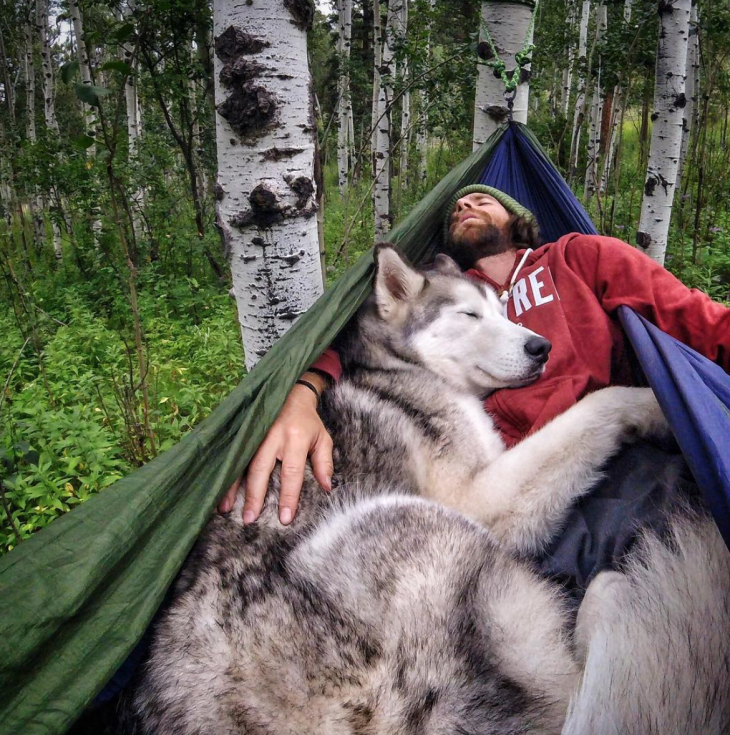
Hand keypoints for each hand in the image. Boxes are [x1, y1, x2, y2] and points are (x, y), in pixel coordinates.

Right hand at [217, 374, 333, 524]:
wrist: (290, 393)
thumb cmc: (308, 421)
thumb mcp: (322, 438)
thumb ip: (324, 463)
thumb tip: (326, 487)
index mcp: (296, 437)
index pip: (292, 472)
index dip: (288, 496)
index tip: (285, 518)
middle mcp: (273, 435)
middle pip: (261, 469)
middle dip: (255, 496)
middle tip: (249, 519)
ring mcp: (255, 432)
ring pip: (242, 462)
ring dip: (232, 486)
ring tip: (225, 508)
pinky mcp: (244, 431)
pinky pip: (233, 454)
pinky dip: (225, 472)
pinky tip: (218, 488)